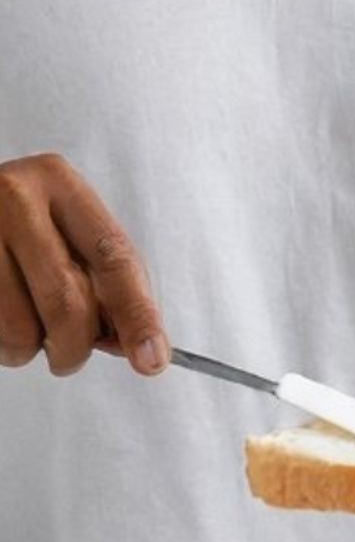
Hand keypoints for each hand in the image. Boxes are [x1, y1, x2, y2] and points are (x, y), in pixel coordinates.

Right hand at [0, 152, 167, 375]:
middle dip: (76, 345)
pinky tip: (3, 323)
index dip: (138, 316)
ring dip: (31, 350)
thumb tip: (135, 346)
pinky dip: (5, 344)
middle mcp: (15, 198)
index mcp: (59, 184)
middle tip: (70, 357)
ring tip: (26, 337)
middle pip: (67, 300)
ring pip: (21, 326)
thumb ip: (103, 282)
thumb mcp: (64, 233)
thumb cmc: (16, 226)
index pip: (114, 259)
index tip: (152, 357)